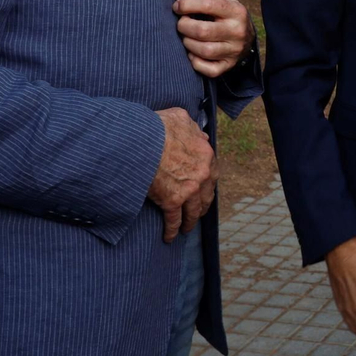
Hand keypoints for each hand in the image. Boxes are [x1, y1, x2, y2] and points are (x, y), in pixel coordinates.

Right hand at [148, 108, 215, 241]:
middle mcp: (203, 173)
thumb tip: (199, 133)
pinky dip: (171, 230)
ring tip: (186, 228)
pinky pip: (173, 220)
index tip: (202, 189)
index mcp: (206, 154)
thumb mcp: (181, 119)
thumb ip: (193, 128)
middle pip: (206, 195)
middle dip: (202, 205)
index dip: (207, 183)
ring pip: (193, 211)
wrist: (143, 140)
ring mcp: (189, 189)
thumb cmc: (159, 126)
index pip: (212, 173)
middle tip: (197, 212)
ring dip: (190, 221)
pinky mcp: (172, 201)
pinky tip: (169, 237)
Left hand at [174, 0, 252, 77]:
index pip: (208, 4)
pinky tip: (194, 53)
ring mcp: (234, 50)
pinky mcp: (229, 65)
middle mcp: (237, 31)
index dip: (186, 5)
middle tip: (181, 24)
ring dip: (188, 43)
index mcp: (236, 11)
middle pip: (202, 31)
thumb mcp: (221, 0)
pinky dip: (195, 62)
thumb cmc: (227, 15)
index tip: (177, 7)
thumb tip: (182, 2)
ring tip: (187, 37)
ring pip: (204, 51)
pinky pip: (208, 69)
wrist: (248, 37)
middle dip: (184, 26)